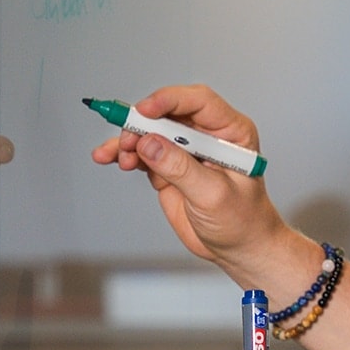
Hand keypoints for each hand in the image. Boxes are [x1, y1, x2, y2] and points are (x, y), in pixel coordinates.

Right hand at [90, 85, 290, 275]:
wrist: (239, 248)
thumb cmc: (242, 220)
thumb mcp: (213, 195)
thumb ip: (181, 168)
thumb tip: (150, 143)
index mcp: (230, 132)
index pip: (199, 102)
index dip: (169, 100)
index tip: (144, 110)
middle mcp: (207, 135)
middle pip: (168, 113)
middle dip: (142, 123)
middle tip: (127, 142)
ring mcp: (185, 150)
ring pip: (150, 131)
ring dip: (129, 140)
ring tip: (118, 157)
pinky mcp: (168, 166)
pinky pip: (141, 152)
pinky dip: (123, 153)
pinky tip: (107, 156)